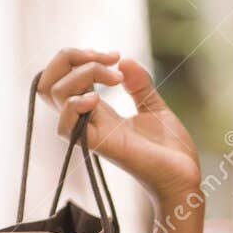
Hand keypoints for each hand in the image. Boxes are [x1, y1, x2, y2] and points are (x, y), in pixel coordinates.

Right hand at [37, 49, 200, 202]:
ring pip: (55, 96)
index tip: (114, 56)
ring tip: (115, 78)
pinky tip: (98, 98)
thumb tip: (123, 60)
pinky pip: (65, 127)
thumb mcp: (155, 106)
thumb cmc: (170, 149)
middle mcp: (88, 121)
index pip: (63, 79)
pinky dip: (75, 105)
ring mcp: (91, 133)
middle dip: (70, 58)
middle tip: (107, 58)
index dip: (79, 58)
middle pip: (48, 83)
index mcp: (97, 111)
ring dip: (82, 74)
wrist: (184, 176)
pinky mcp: (99, 147)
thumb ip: (139, 84)